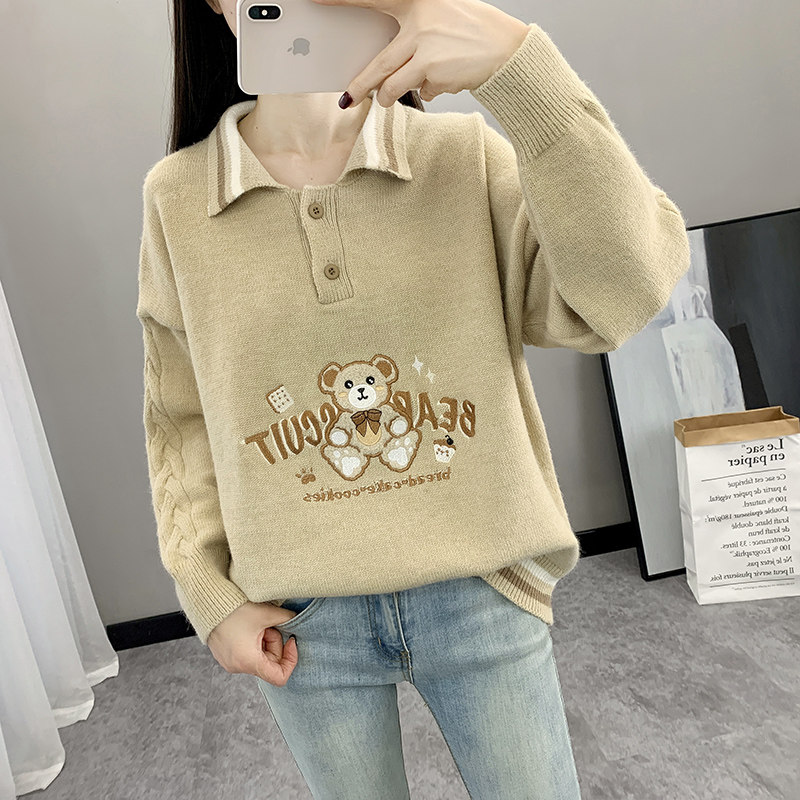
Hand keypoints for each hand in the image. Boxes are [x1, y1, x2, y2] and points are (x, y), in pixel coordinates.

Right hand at [207, 601, 300, 685]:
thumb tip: (298, 620)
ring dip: (264, 641)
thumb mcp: (266, 613)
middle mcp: (238, 667)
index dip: (291, 660)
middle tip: (269, 625)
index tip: (291, 641)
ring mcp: (230, 662)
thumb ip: (287, 618)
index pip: (279, 677)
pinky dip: (254, 641)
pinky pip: (248, 654)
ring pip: (260, 657)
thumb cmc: (234, 610)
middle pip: (270, 664)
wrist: (207, 603)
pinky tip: (248, 626)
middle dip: (275, 643)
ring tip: (256, 623)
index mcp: (249, 662)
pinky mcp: (225, 655)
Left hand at [310, 0, 529, 106]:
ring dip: (391, 97)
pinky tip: (444, 79)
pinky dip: (428, 92)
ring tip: (393, 98)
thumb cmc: (475, 33)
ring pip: (393, 85)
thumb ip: (414, 30)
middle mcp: (419, 23)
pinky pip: (420, 92)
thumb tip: (387, 62)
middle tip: (348, 97)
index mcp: (419, 1)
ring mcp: (427, 50)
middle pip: (378, 63)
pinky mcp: (435, 73)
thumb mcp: (442, 16)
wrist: (508, 50)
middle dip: (360, 86)